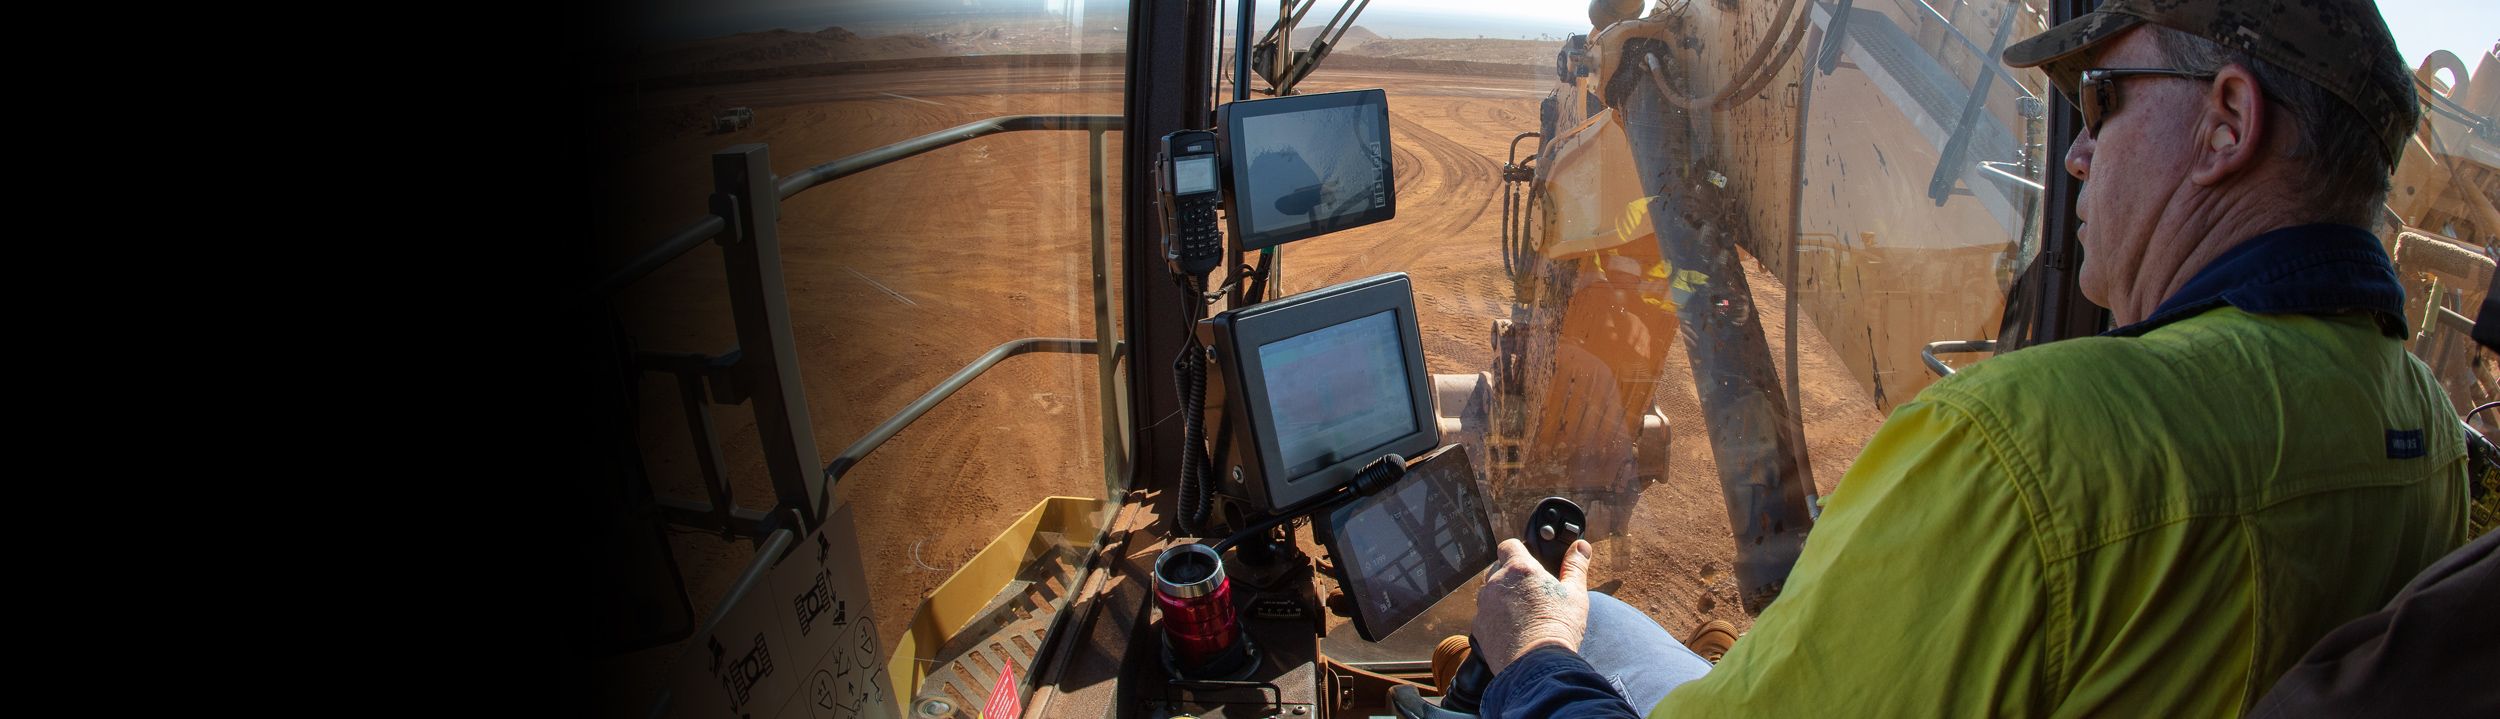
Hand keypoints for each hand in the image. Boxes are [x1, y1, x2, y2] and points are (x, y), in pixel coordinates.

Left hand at [1470, 538, 1592, 673]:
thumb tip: (1581, 547)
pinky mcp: (1478, 627)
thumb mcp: (1575, 594)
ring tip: (1523, 612)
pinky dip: (1495, 619)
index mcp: (1520, 569)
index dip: (1519, 550)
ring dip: (1501, 596)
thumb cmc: (1558, 627)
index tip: (1529, 562)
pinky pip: (1485, 615)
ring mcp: (1485, 605)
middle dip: (1511, 575)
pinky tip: (1513, 630)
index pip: (1509, 545)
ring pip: (1489, 592)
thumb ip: (1575, 566)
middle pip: (1498, 568)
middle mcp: (1497, 583)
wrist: (1536, 664)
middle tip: (1531, 591)